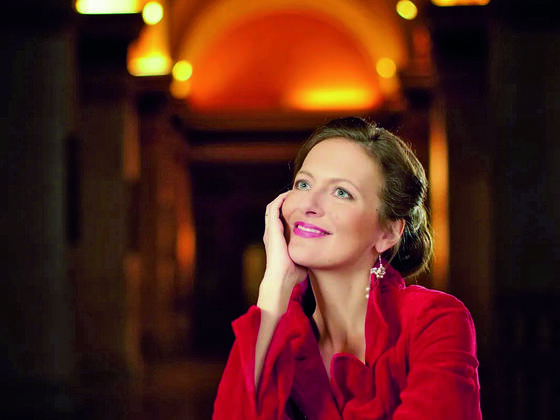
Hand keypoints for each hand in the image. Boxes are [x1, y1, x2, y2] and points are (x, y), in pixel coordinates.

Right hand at [259, 192, 306, 311]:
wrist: (282, 278)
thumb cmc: (292, 274)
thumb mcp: (302, 260)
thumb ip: (308, 255)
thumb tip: (318, 256)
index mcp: (278, 241)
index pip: (281, 222)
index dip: (289, 213)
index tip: (301, 207)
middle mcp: (272, 234)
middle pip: (275, 212)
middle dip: (285, 202)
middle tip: (297, 195)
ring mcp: (270, 230)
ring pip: (272, 207)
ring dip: (281, 199)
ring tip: (292, 192)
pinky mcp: (272, 228)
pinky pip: (273, 208)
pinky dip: (280, 200)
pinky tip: (289, 195)